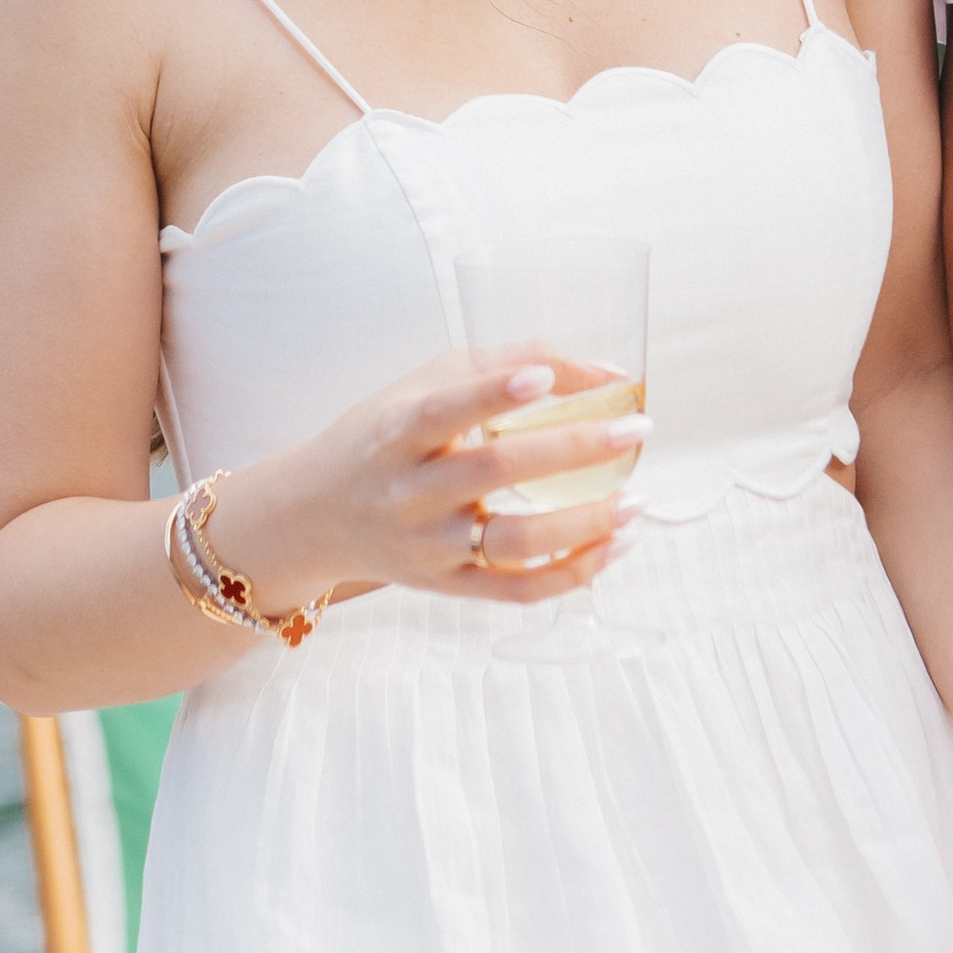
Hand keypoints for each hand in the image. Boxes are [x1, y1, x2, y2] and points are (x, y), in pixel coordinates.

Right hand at [204, 349, 639, 613]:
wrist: (316, 515)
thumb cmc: (386, 434)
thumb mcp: (428, 382)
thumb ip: (511, 361)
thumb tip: (608, 372)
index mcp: (400, 431)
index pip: (445, 410)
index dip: (493, 393)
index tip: (542, 378)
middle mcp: (412, 492)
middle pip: (495, 471)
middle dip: (573, 448)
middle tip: (636, 428)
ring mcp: (430, 547)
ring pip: (514, 542)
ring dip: (584, 523)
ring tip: (637, 498)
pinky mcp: (448, 587)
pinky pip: (517, 591)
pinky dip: (574, 572)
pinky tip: (616, 543)